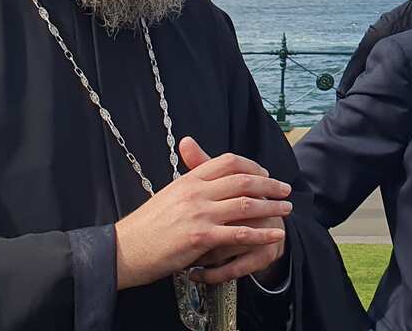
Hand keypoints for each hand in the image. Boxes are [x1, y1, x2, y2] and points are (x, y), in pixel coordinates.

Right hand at [114, 136, 292, 289]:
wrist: (123, 250)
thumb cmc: (146, 225)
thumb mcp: (168, 194)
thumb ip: (191, 183)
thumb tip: (205, 172)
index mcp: (189, 179)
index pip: (228, 161)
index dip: (252, 165)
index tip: (265, 173)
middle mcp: (196, 192)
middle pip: (244, 180)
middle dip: (270, 184)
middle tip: (285, 189)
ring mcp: (199, 214)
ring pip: (247, 205)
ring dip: (272, 206)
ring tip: (287, 209)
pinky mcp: (201, 238)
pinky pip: (240, 234)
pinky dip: (262, 234)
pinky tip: (276, 235)